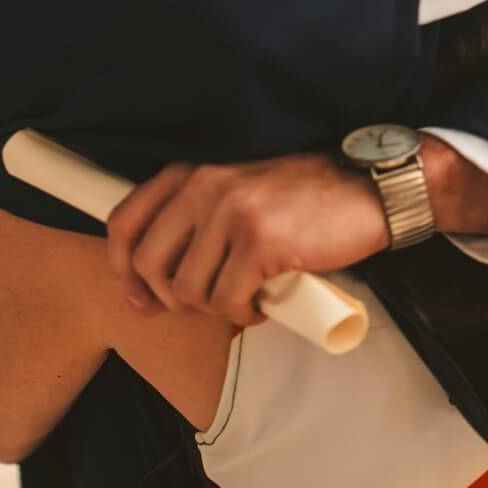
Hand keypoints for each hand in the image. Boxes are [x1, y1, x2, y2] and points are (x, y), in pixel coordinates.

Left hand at [106, 153, 389, 326]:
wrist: (364, 191)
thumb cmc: (301, 201)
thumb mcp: (235, 195)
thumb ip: (193, 227)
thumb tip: (147, 291)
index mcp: (191, 174)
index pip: (124, 223)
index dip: (123, 269)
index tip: (141, 296)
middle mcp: (204, 187)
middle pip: (149, 265)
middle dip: (173, 298)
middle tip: (207, 303)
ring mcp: (231, 213)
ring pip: (189, 290)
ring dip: (216, 307)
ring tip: (247, 296)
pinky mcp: (260, 241)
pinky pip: (228, 300)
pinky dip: (245, 313)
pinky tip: (266, 303)